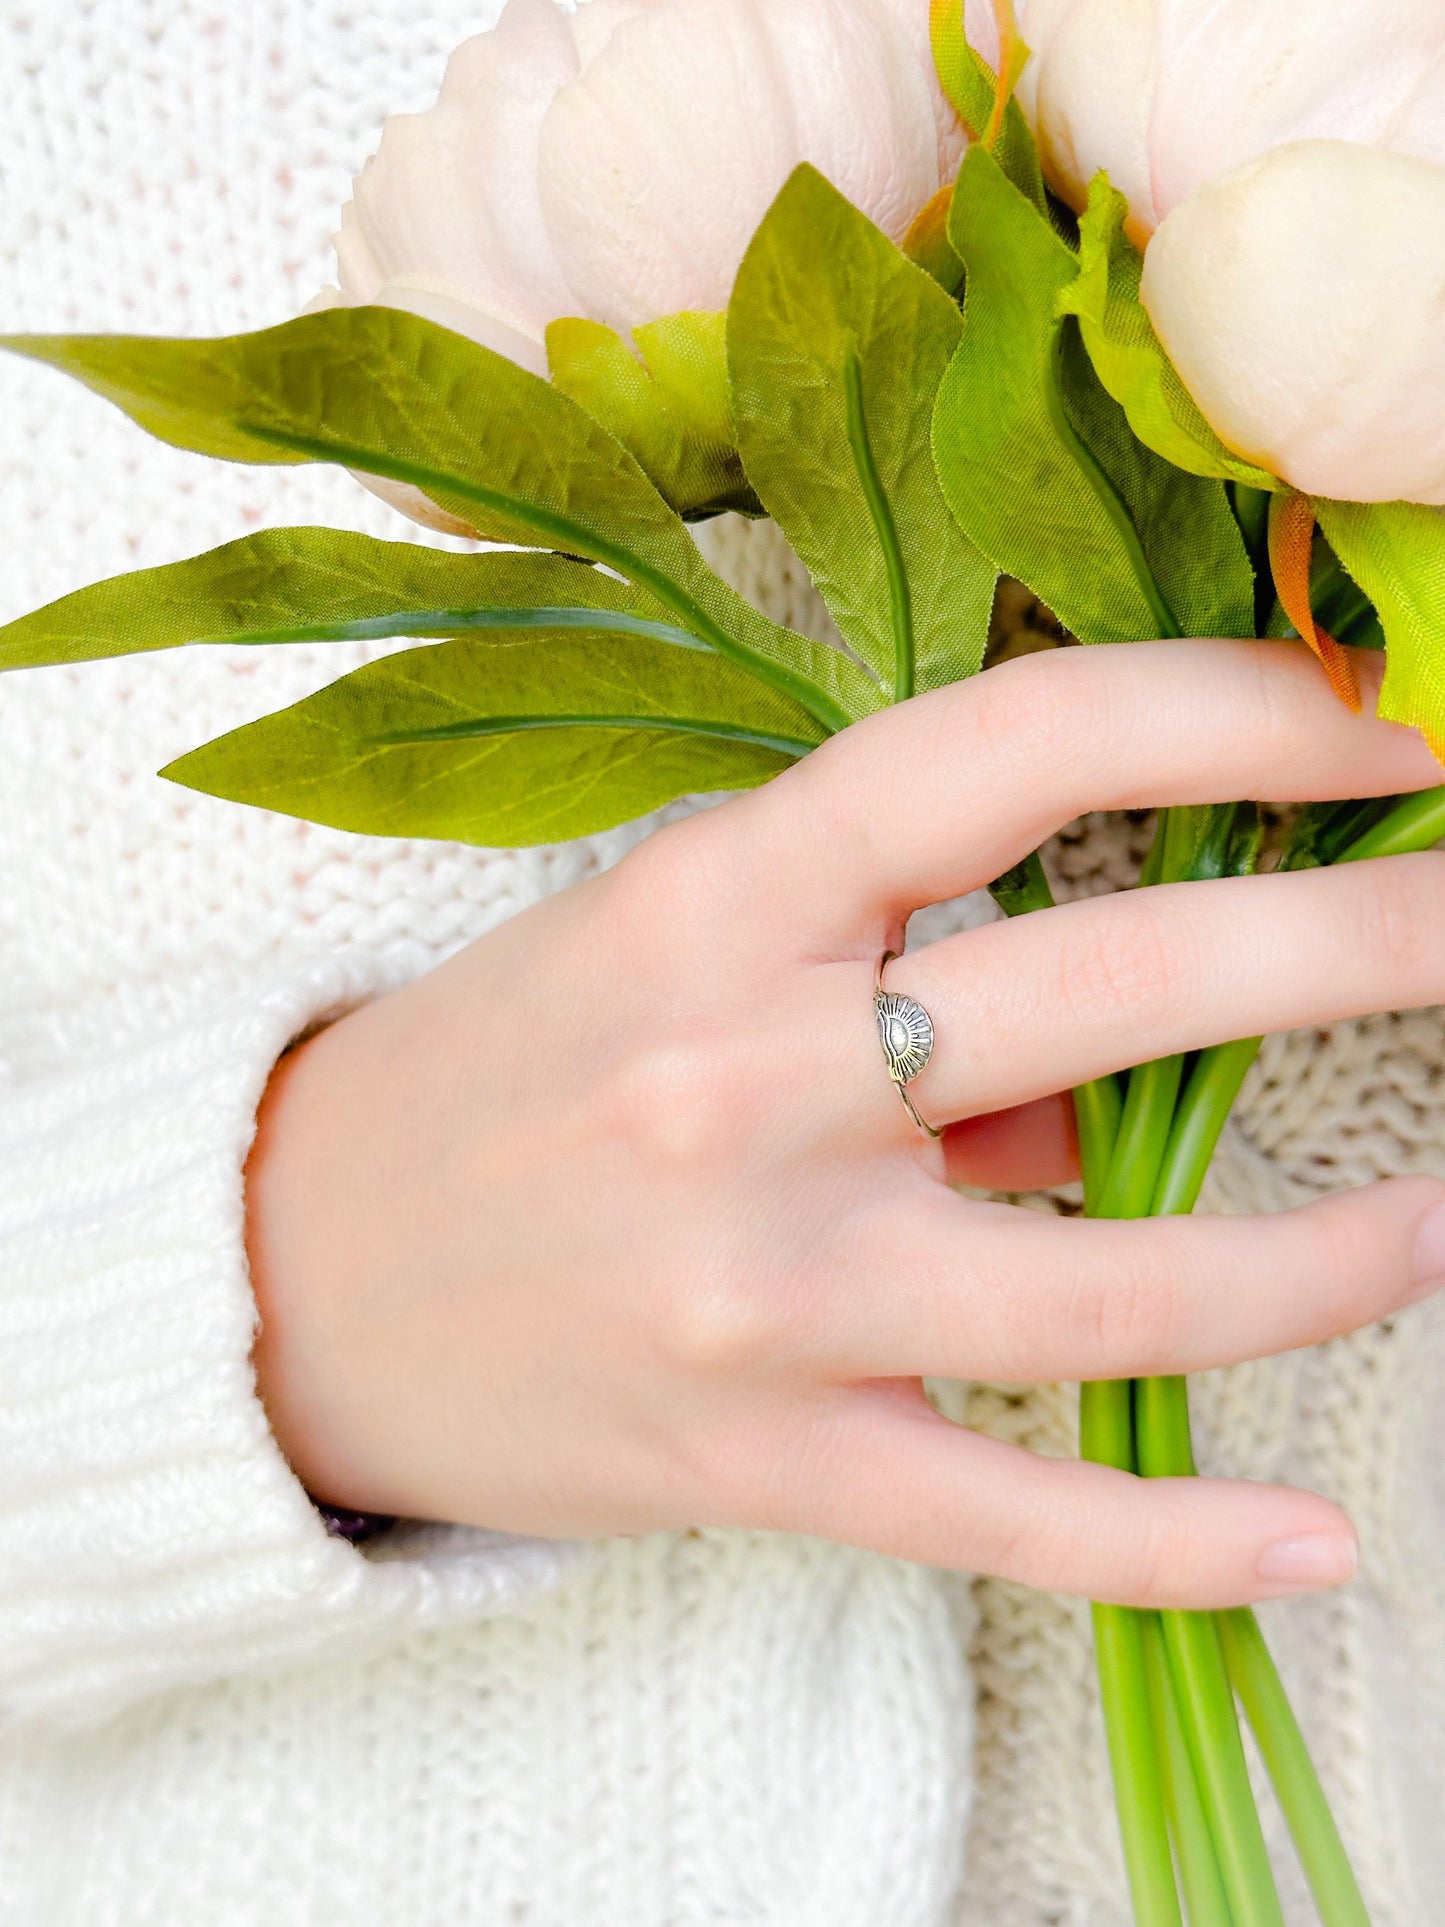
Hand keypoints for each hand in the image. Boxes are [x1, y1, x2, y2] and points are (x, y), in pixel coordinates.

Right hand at [246, 639, 1444, 1608]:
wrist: (283, 1279)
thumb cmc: (494, 1077)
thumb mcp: (660, 952)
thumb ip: (886, 977)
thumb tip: (1103, 1087)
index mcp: (715, 902)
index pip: (1008, 753)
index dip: (1226, 709)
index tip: (1371, 712)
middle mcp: (746, 1081)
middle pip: (1121, 991)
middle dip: (1363, 942)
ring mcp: (766, 1290)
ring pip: (1121, 1282)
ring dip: (1335, 1250)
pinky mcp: (766, 1460)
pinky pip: (1013, 1518)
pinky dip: (1183, 1541)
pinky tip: (1319, 1539)